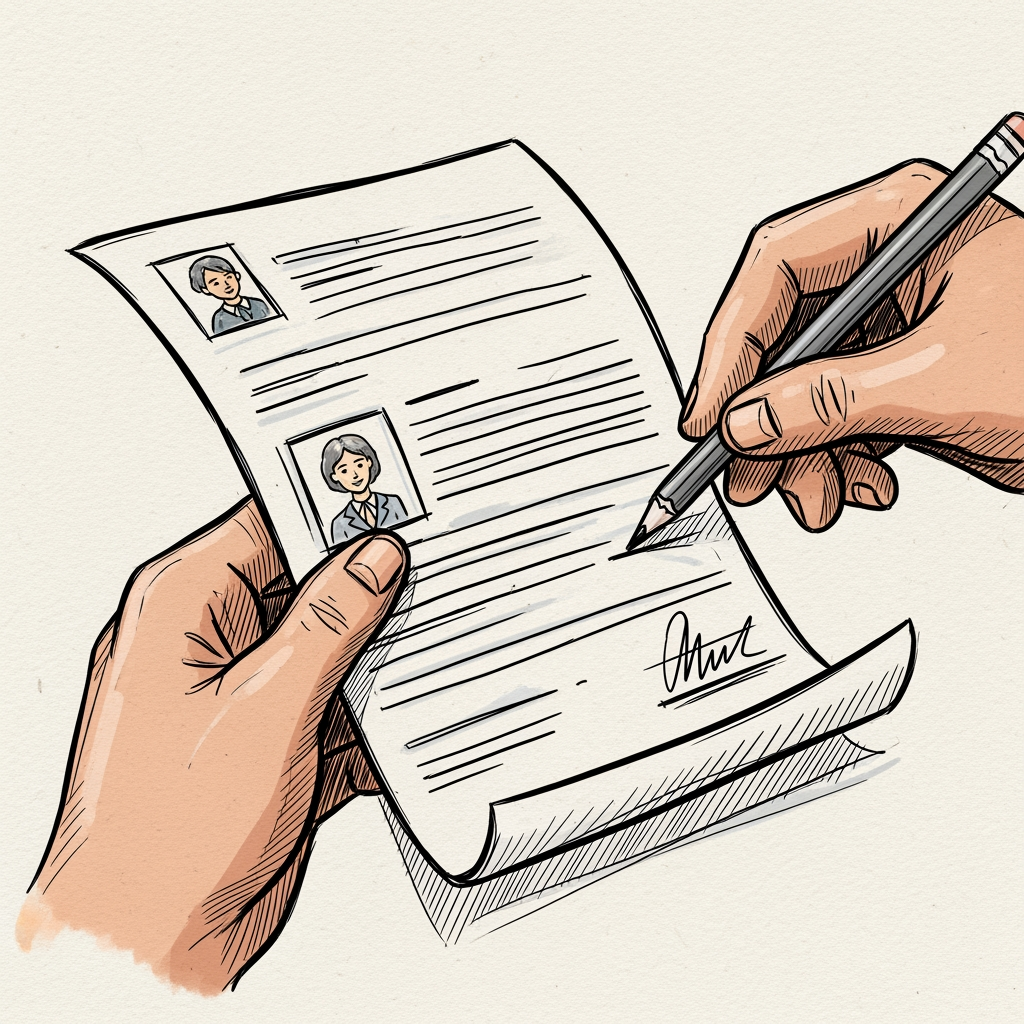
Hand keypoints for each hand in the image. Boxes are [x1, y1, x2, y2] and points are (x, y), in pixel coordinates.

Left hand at [17, 501, 406, 993]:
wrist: (147, 946)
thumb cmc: (166, 835)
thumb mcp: (265, 709)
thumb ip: (328, 623)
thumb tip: (373, 557)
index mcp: (181, 608)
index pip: (269, 525)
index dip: (334, 512)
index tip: (402, 500)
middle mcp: (206, 644)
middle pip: (306, 589)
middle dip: (370, 599)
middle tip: (436, 584)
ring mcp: (239, 697)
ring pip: (327, 653)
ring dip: (374, 667)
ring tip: (433, 660)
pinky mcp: (267, 744)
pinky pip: (331, 709)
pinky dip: (367, 723)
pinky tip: (406, 733)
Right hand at [681, 160, 1023, 529]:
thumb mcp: (950, 380)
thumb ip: (833, 399)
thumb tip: (746, 422)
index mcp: (904, 221)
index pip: (778, 266)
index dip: (732, 344)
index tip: (713, 416)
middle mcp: (891, 266)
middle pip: (783, 335)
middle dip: (768, 418)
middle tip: (752, 478)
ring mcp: (895, 323)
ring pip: (802, 386)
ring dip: (801, 453)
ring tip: (821, 500)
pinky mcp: (902, 372)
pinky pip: (836, 414)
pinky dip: (837, 459)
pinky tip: (865, 486)